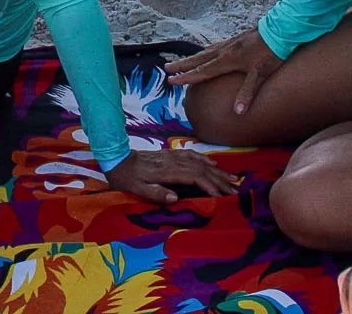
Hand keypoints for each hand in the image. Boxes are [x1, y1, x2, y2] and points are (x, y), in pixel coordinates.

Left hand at [104, 148, 238, 204]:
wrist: (117, 158)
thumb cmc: (127, 178)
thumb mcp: (137, 189)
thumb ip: (156, 193)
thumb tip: (175, 198)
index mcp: (167, 172)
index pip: (194, 177)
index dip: (209, 185)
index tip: (221, 195)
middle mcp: (173, 162)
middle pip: (201, 169)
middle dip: (219, 179)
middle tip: (234, 189)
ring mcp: (172, 156)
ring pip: (199, 162)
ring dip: (216, 170)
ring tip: (231, 178)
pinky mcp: (170, 154)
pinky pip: (191, 155)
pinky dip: (204, 159)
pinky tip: (212, 163)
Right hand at [164, 28, 283, 115]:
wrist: (280, 30)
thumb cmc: (271, 54)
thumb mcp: (260, 75)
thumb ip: (248, 93)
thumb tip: (238, 113)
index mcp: (227, 60)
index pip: (202, 71)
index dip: (186, 77)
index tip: (171, 80)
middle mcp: (224, 51)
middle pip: (198, 59)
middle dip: (182, 65)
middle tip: (166, 68)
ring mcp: (230, 43)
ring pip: (205, 52)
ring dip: (191, 58)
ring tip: (180, 61)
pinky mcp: (236, 39)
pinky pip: (215, 46)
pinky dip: (205, 51)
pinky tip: (207, 51)